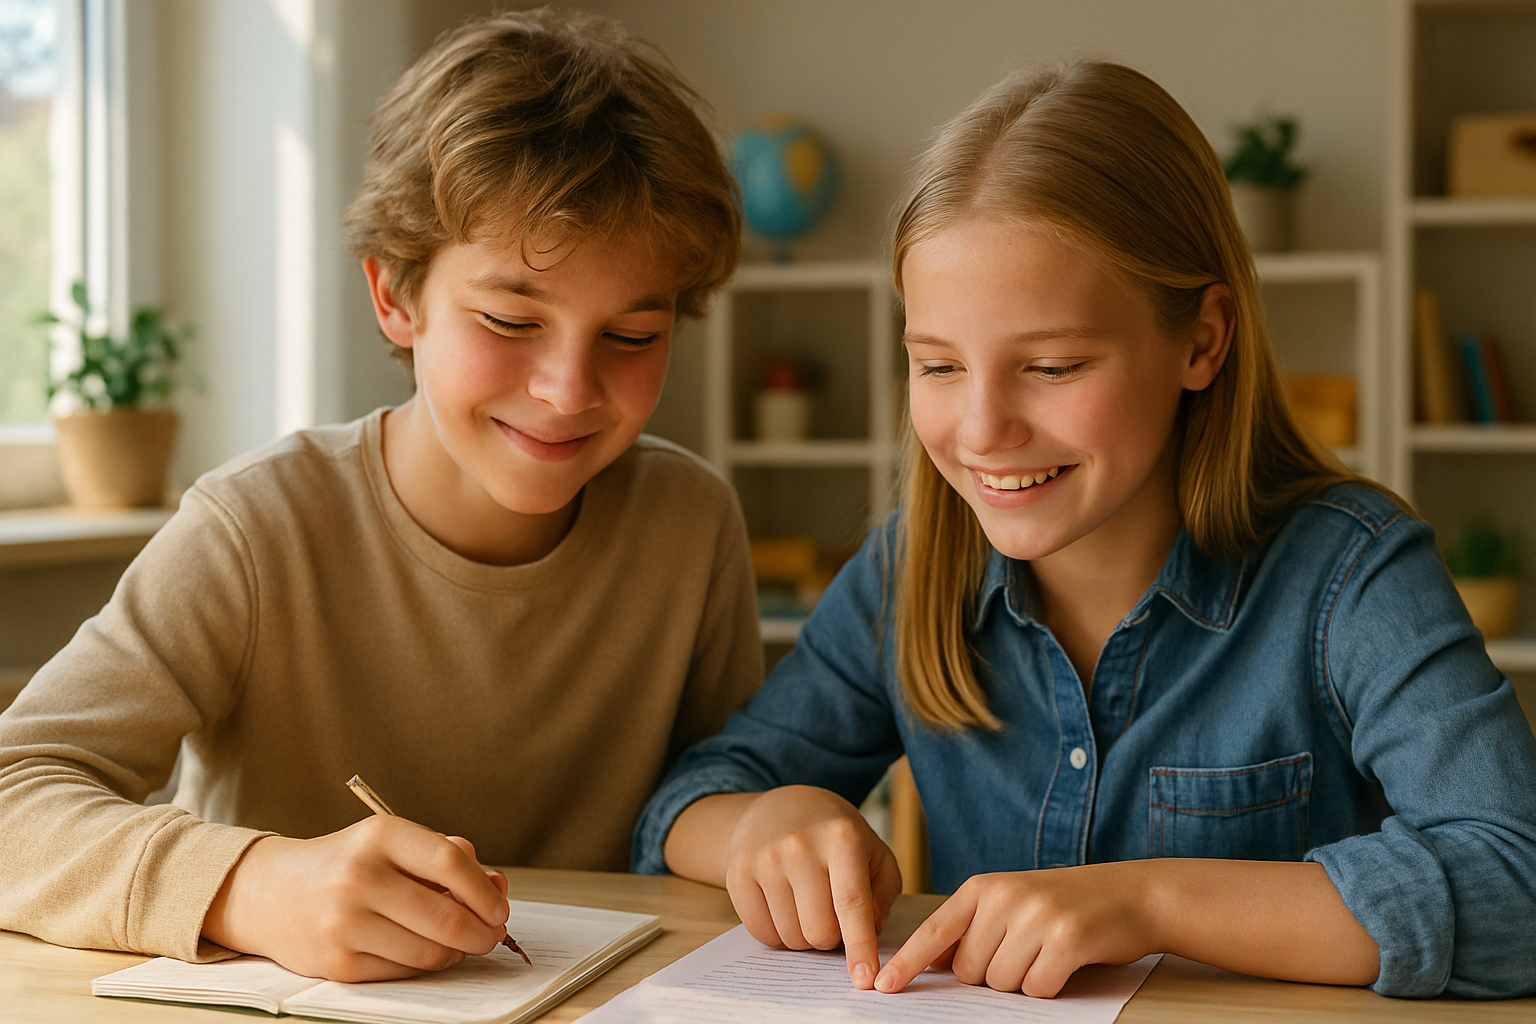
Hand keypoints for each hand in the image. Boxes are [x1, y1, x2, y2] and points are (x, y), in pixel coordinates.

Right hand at [203, 816, 510, 981]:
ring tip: (459, 943)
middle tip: (492, 935)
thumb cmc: (347, 864)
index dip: (485, 891)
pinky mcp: (337, 963)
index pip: (451, 863)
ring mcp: (345, 922)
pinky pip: (403, 971)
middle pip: (446, 916)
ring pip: (429, 952)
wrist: (270, 893)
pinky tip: (425, 952)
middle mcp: (359, 876)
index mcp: (380, 835)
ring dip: (456, 952)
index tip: (500, 907)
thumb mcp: (393, 844)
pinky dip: (424, 965)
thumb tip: (498, 886)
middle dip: (482, 933)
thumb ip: (448, 858)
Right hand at [725, 785, 901, 990]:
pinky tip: (784, 907)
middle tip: (831, 914)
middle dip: (831, 937)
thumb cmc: (835, 837)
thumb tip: (867, 934)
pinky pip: (761, 933)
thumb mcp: (873, 853)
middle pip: (819, 930)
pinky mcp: (737, 872)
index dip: (860, 946)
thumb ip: (881, 895)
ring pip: (791, 937)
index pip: (852, 902)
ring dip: (804, 936)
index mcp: (841, 838)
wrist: (780, 808)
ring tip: (807, 905)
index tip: (866, 980)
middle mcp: (799, 845)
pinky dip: (778, 934)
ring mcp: (764, 858)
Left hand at [875, 863, 1156, 997]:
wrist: (1132, 893)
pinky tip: (1065, 962)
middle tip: (1025, 951)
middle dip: (992, 975)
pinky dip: (1049, 986)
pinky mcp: (1067, 939)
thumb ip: (973, 927)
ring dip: (1023, 981)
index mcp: (983, 887)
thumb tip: (934, 963)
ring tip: (1047, 952)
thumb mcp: (1012, 902)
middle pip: (970, 970)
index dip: (908, 962)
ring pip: (1001, 983)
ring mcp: (1036, 917)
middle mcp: (1004, 897)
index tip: (882, 986)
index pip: (934, 930)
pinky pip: (1037, 988)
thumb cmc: (1065, 904)